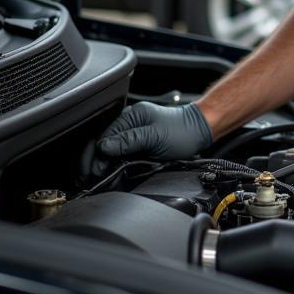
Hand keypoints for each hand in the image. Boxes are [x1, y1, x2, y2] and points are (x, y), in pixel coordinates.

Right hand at [81, 101, 211, 177]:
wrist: (200, 131)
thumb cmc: (182, 131)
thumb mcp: (155, 137)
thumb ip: (129, 141)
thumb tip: (105, 147)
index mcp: (131, 116)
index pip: (104, 136)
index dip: (96, 155)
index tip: (94, 171)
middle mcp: (130, 122)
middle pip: (106, 143)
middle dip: (98, 160)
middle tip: (94, 177)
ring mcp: (135, 132)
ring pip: (113, 149)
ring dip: (106, 162)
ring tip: (101, 176)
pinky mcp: (141, 142)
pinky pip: (123, 153)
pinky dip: (116, 162)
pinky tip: (114, 171)